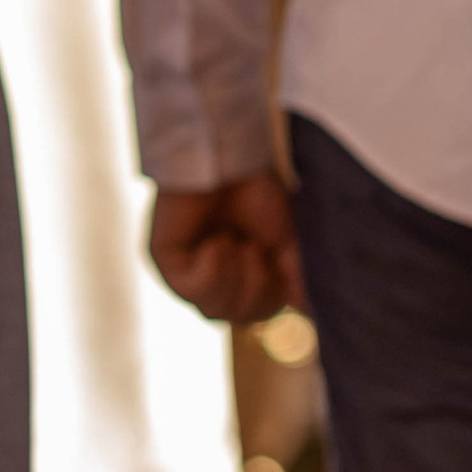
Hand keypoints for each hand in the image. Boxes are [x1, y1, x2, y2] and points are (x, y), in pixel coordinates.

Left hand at [147, 173, 303, 328]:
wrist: (227, 154)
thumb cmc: (254, 189)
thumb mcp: (286, 240)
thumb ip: (295, 279)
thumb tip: (309, 312)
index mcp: (240, 273)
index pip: (258, 313)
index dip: (273, 296)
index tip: (276, 260)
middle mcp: (210, 276)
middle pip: (238, 317)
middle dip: (257, 286)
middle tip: (255, 247)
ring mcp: (184, 270)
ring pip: (214, 311)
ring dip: (236, 275)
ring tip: (234, 240)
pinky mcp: (163, 259)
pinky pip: (191, 291)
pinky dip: (213, 269)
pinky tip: (215, 241)